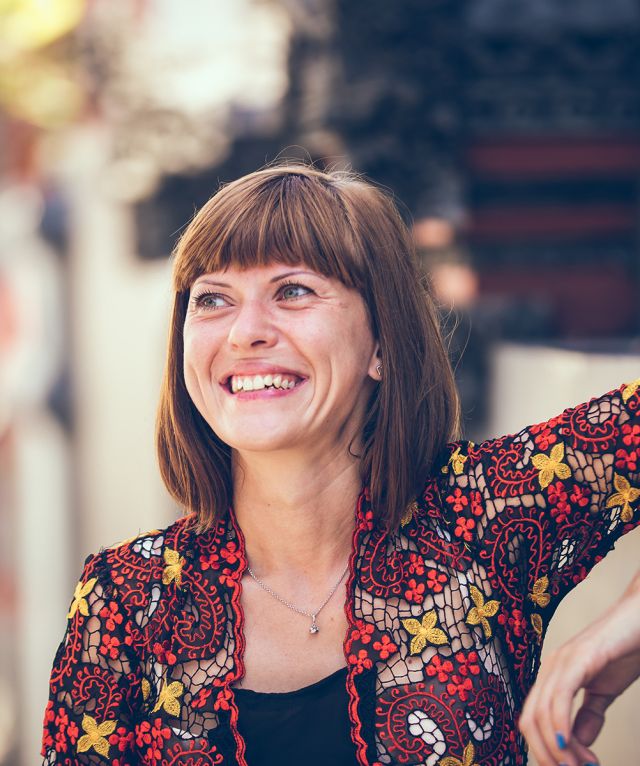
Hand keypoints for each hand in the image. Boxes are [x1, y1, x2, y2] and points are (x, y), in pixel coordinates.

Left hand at [519, 573, 639, 765]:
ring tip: (582, 764)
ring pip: (541, 713)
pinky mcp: (578, 658)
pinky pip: (559, 696)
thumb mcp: (603, 691)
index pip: (532, 720)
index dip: (543, 751)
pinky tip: (571, 744)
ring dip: (558, 748)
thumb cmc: (623, 651)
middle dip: (546, 755)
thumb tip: (577, 741)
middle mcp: (549, 668)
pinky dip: (561, 725)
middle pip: (529, 720)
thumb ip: (589, 715)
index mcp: (551, 676)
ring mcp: (560, 661)